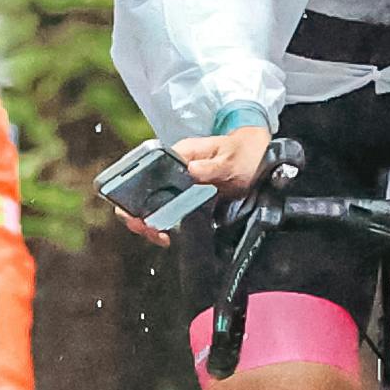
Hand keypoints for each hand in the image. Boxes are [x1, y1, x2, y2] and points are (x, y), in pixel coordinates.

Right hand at [120, 124, 273, 244]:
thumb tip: (191, 170)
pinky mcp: (183, 199)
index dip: (135, 191)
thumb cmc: (241, 153)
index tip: (141, 210)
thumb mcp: (230, 159)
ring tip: (159, 237)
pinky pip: (165, 213)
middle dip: (137, 213)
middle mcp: (171, 170)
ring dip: (149, 224)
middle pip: (140, 192)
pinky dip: (162, 227)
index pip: (144, 170)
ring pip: (150, 206)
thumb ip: (212, 166)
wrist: (255, 159)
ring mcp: (175, 185)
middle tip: (148, 229)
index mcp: (177, 154)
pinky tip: (167, 236)